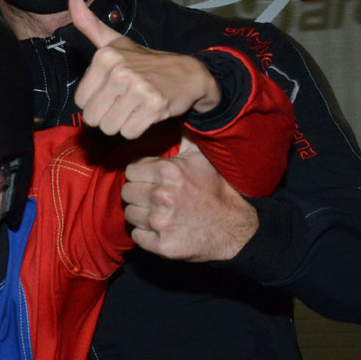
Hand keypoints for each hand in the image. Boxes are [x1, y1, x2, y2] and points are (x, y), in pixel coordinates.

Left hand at [69, 0, 221, 139]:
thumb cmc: (145, 62)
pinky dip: (136, 130)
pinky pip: (129, 133)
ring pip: (109, 127)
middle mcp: (120, 71)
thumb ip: (90, 25)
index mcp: (105, 56)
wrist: (188, 74)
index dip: (95, 102)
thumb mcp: (116, 42)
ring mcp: (138, 88)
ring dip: (121, 124)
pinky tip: (145, 114)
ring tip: (133, 109)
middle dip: (106, 116)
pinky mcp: (154, 106)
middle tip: (123, 104)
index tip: (111, 92)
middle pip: (93, 117)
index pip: (81, 101)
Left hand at [122, 140, 258, 261]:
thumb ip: (185, 137)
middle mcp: (162, 195)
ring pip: (129, 214)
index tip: (150, 180)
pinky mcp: (161, 244)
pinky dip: (145, 234)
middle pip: (126, 192)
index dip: (139, 175)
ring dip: (140, 214)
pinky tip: (160, 228)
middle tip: (153, 197)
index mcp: (168, 171)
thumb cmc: (215, 191)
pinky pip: (136, 236)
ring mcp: (160, 222)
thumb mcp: (202, 159)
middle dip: (138, 194)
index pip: (131, 170)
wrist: (233, 228)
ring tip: (157, 212)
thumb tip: (177, 114)